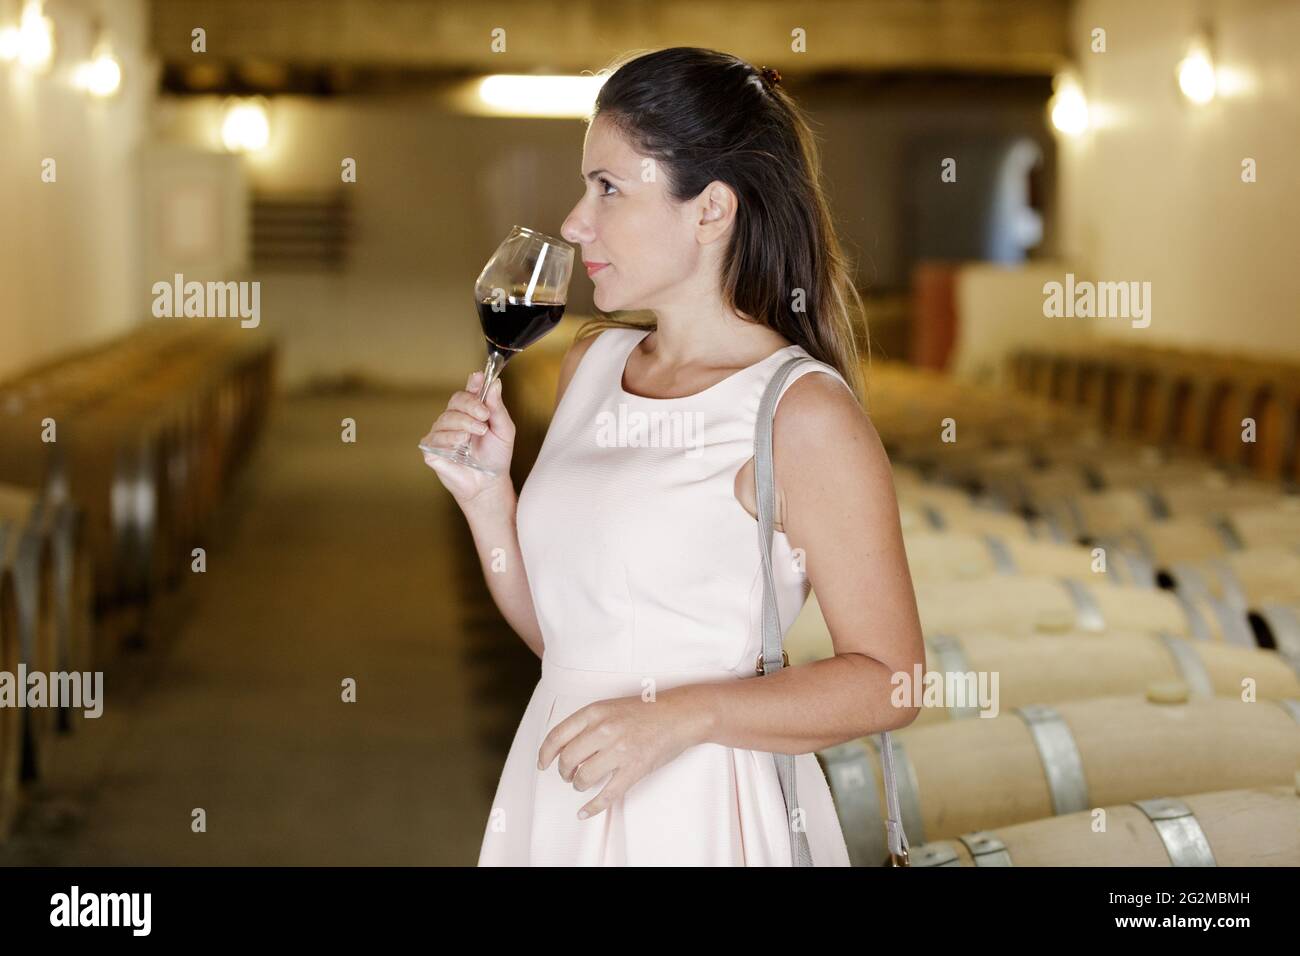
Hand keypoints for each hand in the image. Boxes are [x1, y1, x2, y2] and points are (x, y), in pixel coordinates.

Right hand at [421, 370, 515, 506]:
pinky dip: (450, 438)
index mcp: (472, 412)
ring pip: (446, 418)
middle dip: (471, 406)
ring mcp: (441, 432)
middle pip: (456, 400)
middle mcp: (454, 418)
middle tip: (484, 417)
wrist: (489, 483)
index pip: (469, 391)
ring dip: (464, 424)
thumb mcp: (504, 430)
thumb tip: (495, 383)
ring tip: (477, 434)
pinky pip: (436, 437)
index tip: (480, 377)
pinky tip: (461, 444)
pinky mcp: (431, 448)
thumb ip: (497, 408)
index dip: (473, 383)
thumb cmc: (496, 456)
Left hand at [537, 689, 708, 819]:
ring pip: (584, 778)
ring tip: (583, 783)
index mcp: (596, 711)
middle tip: (568, 775)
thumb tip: (563, 746)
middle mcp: (605, 729)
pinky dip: (592, 807)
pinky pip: (606, 795)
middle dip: (564, 772)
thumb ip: (588, 722)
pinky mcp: (634, 769)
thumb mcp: (611, 706)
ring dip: (579, 785)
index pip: (557, 735)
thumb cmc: (646, 710)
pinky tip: (584, 812)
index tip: (543, 763)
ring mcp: (620, 750)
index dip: (545, 753)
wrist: (680, 715)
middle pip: (568, 759)